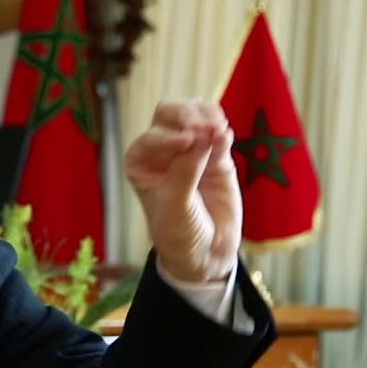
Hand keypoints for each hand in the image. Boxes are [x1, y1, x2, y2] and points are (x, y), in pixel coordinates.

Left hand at [124, 101, 241, 282]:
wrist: (205, 252)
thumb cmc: (178, 231)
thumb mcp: (176, 204)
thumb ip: (187, 170)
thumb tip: (203, 135)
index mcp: (140, 162)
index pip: (151, 137)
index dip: (169, 136)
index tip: (188, 141)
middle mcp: (162, 151)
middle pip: (169, 115)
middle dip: (185, 115)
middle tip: (203, 128)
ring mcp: (191, 150)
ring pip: (195, 116)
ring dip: (206, 116)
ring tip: (219, 129)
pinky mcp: (216, 156)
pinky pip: (218, 134)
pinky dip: (222, 129)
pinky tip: (226, 134)